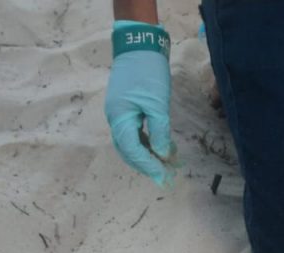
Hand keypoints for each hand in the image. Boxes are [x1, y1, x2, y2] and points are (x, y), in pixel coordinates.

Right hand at [105, 24, 173, 185]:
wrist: (139, 43)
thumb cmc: (148, 72)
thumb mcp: (157, 104)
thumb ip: (160, 132)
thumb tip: (162, 156)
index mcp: (120, 119)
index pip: (133, 151)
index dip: (149, 166)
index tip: (164, 177)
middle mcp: (116, 119)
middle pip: (130, 151)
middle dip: (148, 165)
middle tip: (167, 177)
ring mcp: (119, 113)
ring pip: (133, 143)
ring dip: (150, 155)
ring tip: (168, 165)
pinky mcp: (126, 108)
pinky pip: (135, 132)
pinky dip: (148, 142)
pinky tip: (161, 148)